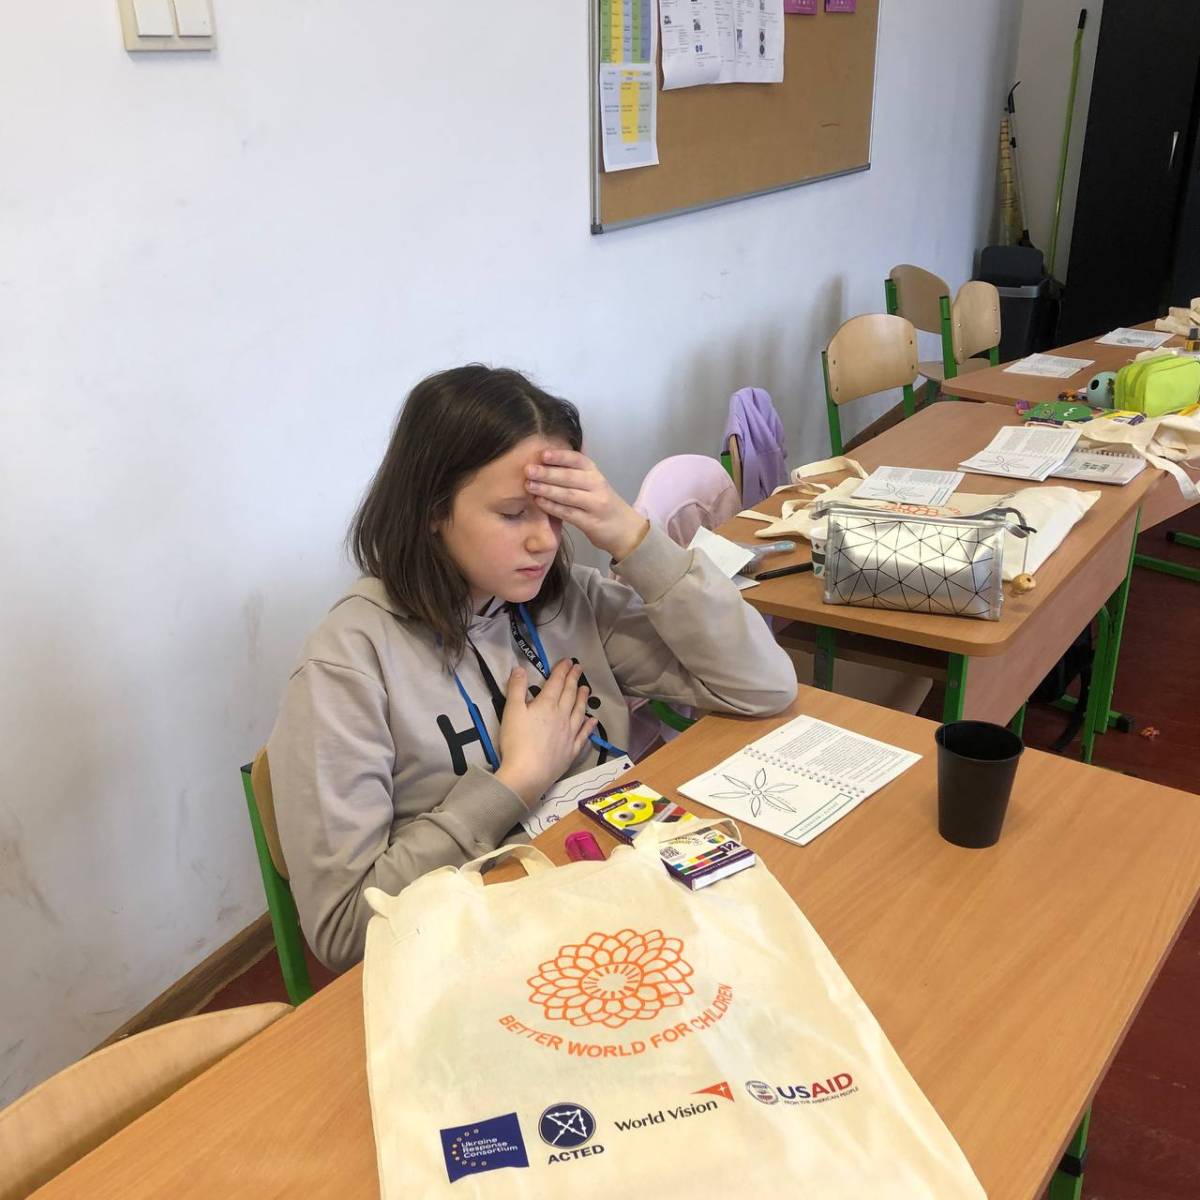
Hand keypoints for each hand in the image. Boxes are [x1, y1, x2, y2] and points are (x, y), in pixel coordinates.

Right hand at [495, 660, 596, 806]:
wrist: (528, 773)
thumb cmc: (516, 741)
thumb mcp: (511, 711)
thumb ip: (516, 688)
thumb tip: (519, 668)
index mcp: (547, 705)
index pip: (556, 683)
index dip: (562, 670)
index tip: (568, 661)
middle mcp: (562, 716)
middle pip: (570, 694)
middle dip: (574, 680)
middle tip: (579, 669)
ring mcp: (569, 734)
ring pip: (579, 712)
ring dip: (583, 699)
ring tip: (586, 689)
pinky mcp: (571, 750)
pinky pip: (583, 735)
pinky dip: (589, 726)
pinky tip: (593, 721)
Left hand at [524, 449, 648, 560]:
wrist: (625, 528)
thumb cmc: (601, 503)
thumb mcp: (593, 483)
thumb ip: (574, 471)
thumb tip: (547, 456)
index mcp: (595, 473)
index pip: (577, 460)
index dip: (560, 456)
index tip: (542, 454)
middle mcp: (597, 486)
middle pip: (570, 477)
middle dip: (547, 473)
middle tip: (528, 470)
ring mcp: (595, 505)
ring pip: (568, 495)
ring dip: (547, 490)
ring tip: (529, 485)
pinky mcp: (591, 522)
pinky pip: (568, 513)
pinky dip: (552, 507)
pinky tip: (539, 502)